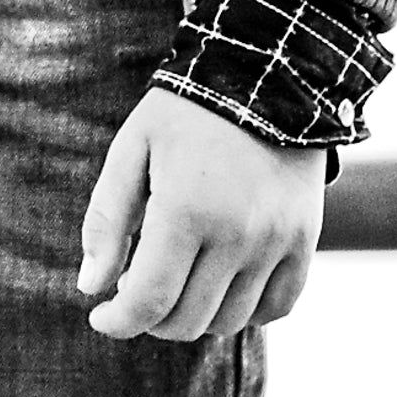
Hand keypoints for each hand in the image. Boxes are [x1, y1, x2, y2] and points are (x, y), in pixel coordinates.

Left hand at [76, 90, 323, 344]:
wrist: (268, 75)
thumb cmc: (187, 112)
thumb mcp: (132, 149)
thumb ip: (108, 219)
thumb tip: (91, 287)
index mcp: (186, 210)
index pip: (148, 300)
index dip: (119, 322)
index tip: (102, 317)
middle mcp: (238, 234)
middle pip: (188, 319)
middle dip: (150, 320)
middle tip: (136, 292)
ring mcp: (277, 241)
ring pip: (230, 320)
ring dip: (195, 317)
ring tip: (177, 285)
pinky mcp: (306, 240)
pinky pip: (278, 307)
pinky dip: (246, 312)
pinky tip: (221, 289)